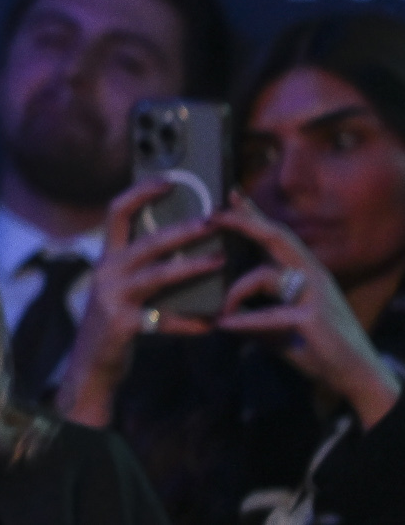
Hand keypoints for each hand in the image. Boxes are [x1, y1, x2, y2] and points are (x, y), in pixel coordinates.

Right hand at [50, 177, 224, 424]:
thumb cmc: (115, 321)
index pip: (117, 212)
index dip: (141, 192)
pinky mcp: (123, 324)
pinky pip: (163, 321)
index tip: (170, 180)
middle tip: (213, 221)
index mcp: (107, 258)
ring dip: (192, 267)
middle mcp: (107, 272)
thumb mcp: (121, 288)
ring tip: (220, 261)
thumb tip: (184, 249)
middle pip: (145, 242)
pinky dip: (190, 322)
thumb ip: (142, 268)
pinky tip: (211, 324)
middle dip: (181, 230)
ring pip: (157, 275)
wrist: (90, 365)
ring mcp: (113, 298)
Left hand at [210, 207, 403, 429]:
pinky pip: (268, 314)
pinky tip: (226, 325)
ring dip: (235, 293)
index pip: (277, 236)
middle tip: (216, 215)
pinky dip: (245, 321)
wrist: (355, 376)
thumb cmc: (317, 348)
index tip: (231, 193)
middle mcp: (313, 275)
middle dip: (245, 222)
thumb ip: (256, 311)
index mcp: (306, 272)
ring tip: (221, 314)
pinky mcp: (313, 316)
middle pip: (277, 237)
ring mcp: (316, 294)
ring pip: (263, 276)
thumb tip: (220, 314)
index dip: (254, 214)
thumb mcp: (281, 324)